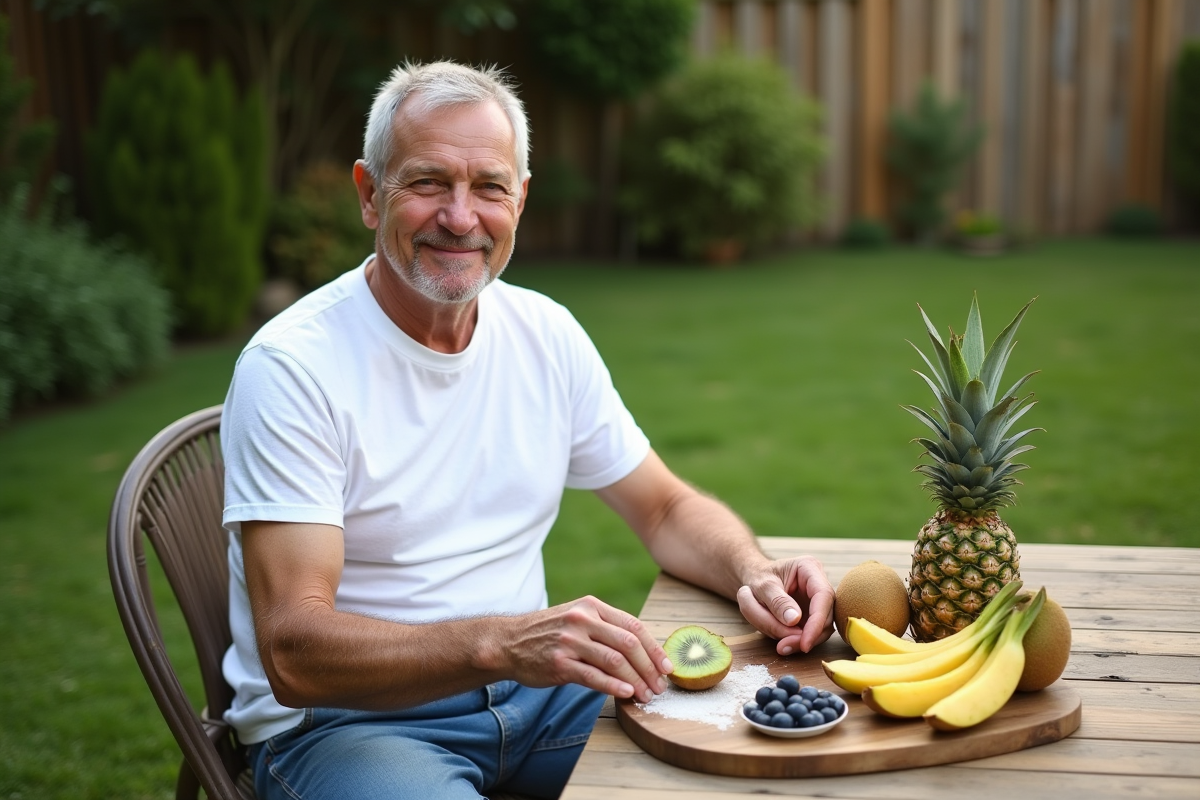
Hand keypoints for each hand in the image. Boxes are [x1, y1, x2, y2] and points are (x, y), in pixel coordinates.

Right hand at [502, 596, 673, 702]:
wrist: (508, 641)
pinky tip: (626, 694)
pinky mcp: (559, 663)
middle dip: (649, 668)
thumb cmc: (549, 633)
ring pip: (614, 662)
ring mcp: (570, 641)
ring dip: (635, 681)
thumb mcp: (578, 618)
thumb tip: (644, 650)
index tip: (667, 667)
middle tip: (659, 687)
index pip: (633, 626)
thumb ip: (606, 628)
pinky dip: (614, 687)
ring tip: (645, 695)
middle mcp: (582, 620)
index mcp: (592, 606)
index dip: (655, 649)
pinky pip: (593, 676)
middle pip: (628, 644)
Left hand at [736, 556, 833, 655]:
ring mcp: (816, 602)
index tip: (804, 642)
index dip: (817, 621)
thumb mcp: (761, 585)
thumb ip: (776, 601)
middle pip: (825, 615)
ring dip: (800, 640)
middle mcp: (818, 585)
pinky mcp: (811, 616)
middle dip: (807, 635)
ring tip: (780, 645)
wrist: (753, 580)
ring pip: (819, 628)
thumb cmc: (757, 577)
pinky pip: (808, 633)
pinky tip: (782, 643)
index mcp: (809, 568)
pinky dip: (795, 641)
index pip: (823, 595)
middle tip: (784, 646)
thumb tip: (794, 620)